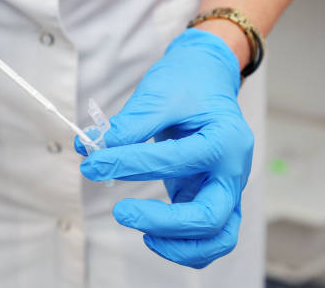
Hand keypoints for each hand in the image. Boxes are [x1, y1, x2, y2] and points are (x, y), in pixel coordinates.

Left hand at [74, 28, 253, 267]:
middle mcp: (233, 170)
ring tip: (143, 234)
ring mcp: (225, 188)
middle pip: (209, 216)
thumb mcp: (160, 94)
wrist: (207, 78)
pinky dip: (184, 244)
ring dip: (180, 246)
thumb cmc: (188, 83)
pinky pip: (207, 235)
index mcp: (225, 139)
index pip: (174, 161)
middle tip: (121, 212)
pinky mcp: (210, 196)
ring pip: (217, 238)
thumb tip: (92, 149)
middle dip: (162, 222)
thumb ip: (130, 124)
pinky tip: (152, 233)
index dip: (127, 163)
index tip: (93, 163)